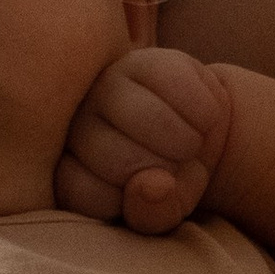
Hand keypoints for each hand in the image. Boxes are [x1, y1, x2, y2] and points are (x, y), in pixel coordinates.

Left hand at [55, 47, 233, 234]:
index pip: (86, 195)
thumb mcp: (165, 210)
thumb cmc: (172, 177)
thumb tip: (152, 187)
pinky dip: (205, 114)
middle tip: (176, 167)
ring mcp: (106, 84)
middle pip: (118, 159)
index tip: (148, 195)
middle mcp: (77, 122)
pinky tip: (201, 118)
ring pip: (148, 120)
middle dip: (164, 171)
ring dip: (187, 142)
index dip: (131, 203)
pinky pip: (180, 89)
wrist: (200, 132)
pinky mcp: (144, 59)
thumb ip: (152, 214)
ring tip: (190, 144)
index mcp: (70, 165)